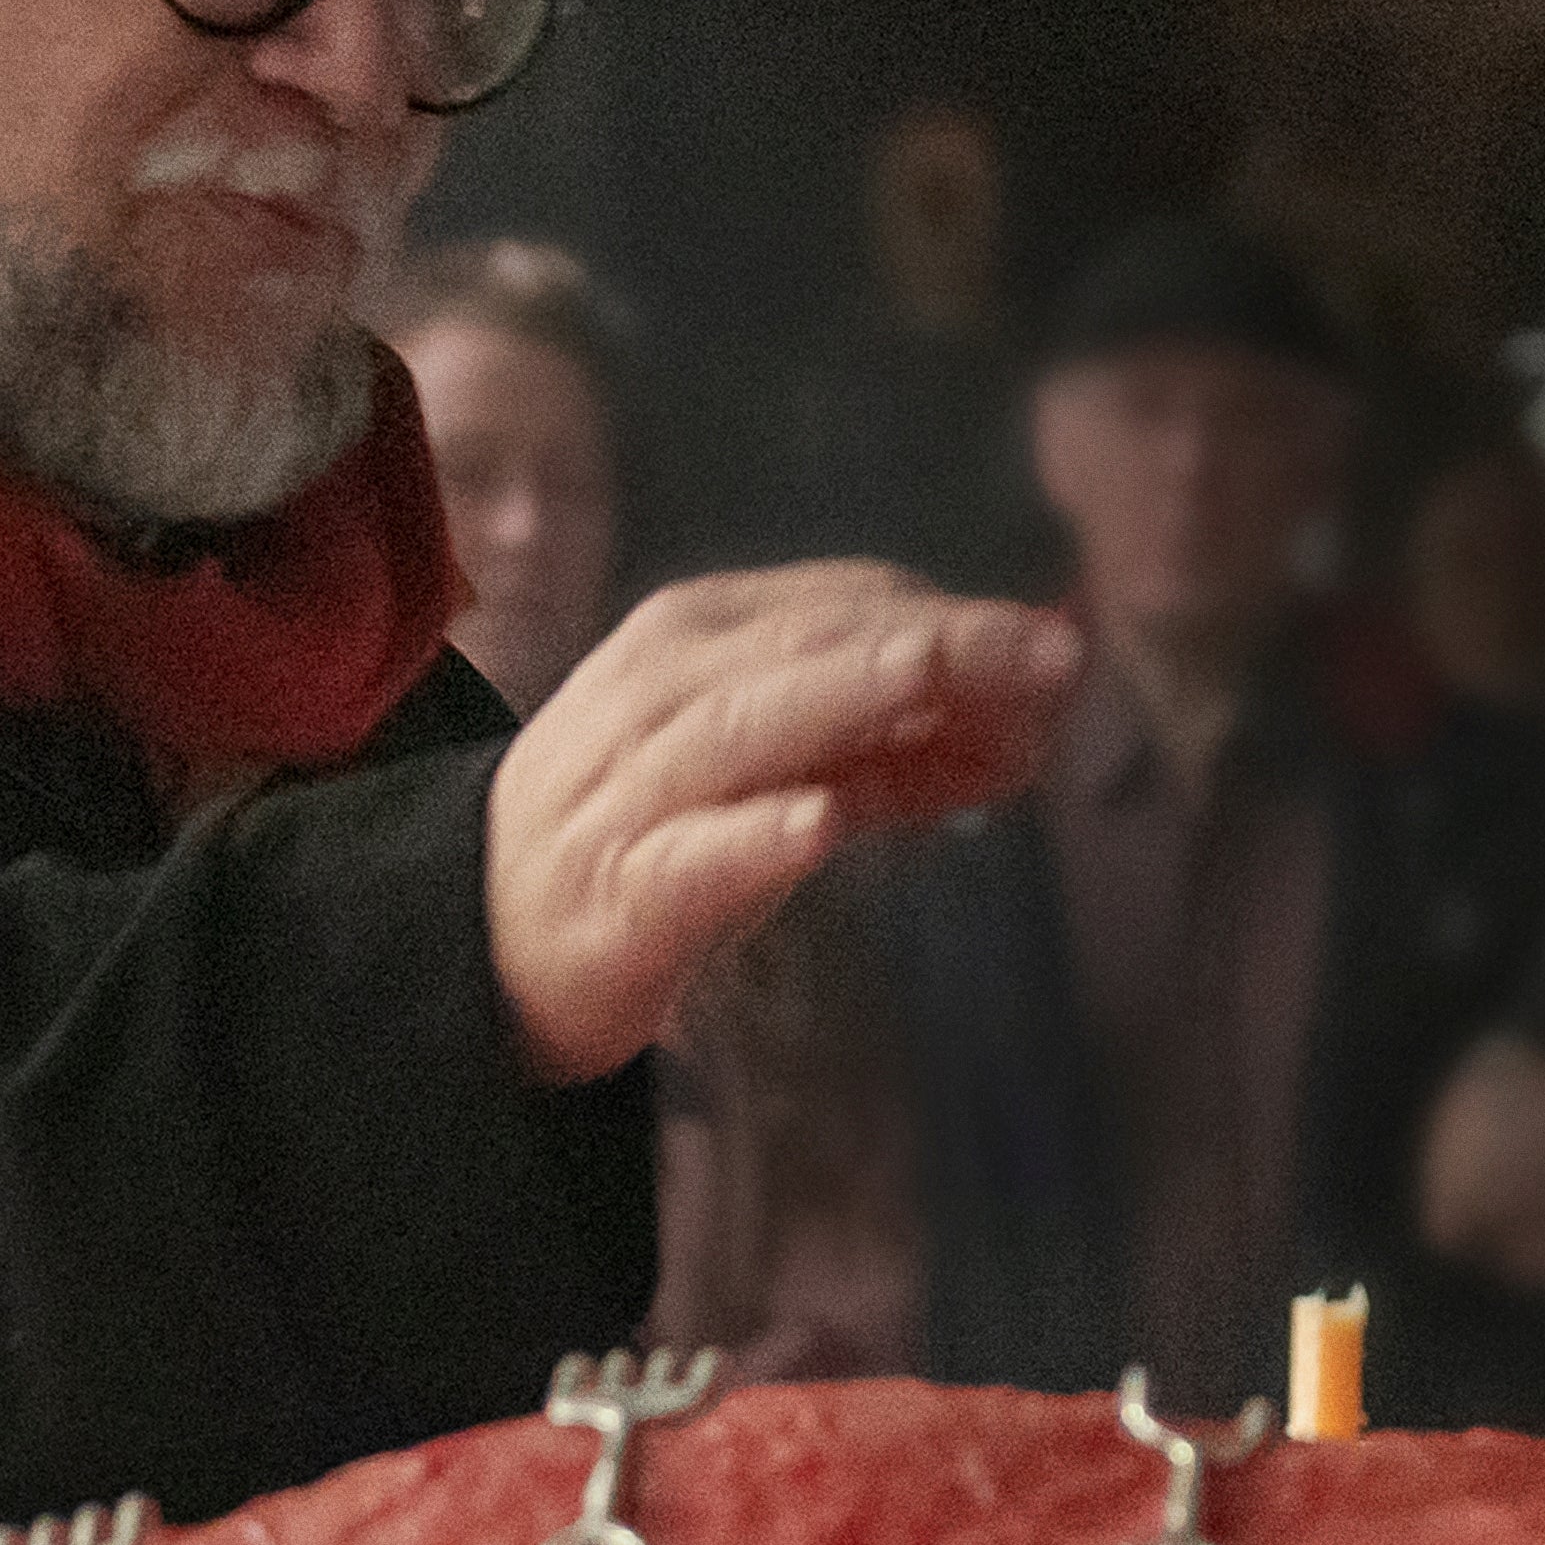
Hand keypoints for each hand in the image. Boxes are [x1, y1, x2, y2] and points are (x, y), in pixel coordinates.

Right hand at [481, 566, 1081, 1079]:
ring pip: (750, 727)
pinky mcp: (615, 894)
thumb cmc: (651, 840)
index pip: (846, 607)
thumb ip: (890, 753)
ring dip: (858, 701)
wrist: (482, 937)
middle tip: (1061, 655)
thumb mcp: (778, 775)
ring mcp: (633, 789)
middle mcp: (663, 692)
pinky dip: (752, 837)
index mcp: (702, 640)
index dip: (960, 625)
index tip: (1061, 659)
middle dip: (942, 645)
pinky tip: (815, 824)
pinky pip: (688, 857)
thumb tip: (1024, 723)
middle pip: (815, 649)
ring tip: (943, 679)